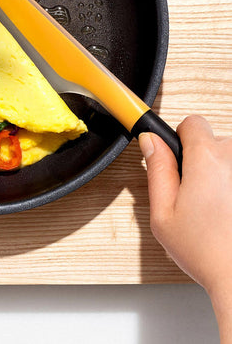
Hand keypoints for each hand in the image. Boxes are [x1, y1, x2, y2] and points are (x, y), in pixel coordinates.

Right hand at [139, 115, 231, 341]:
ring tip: (217, 206)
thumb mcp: (163, 213)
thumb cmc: (208, 253)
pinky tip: (230, 210)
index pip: (192, 123)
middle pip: (214, 141)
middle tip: (195, 193)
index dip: (179, 138)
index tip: (178, 155)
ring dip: (223, 174)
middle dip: (202, 161)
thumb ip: (157, 170)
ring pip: (230, 160)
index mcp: (207, 161)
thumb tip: (150, 142)